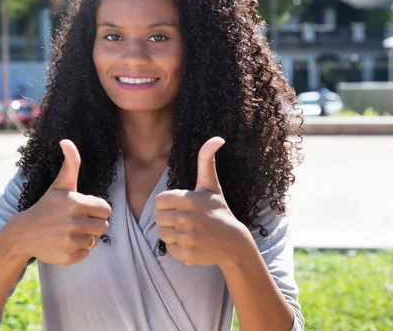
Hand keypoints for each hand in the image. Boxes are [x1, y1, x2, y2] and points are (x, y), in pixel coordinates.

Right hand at [14, 140, 111, 266]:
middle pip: (103, 226)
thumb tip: (66, 140)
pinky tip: (65, 243)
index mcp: (76, 203)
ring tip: (69, 232)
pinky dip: (78, 251)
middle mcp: (74, 223)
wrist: (24, 233)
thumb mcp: (60, 185)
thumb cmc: (47, 206)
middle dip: (94, 224)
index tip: (84, 210)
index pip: (106, 210)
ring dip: (85, 238)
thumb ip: (70, 163)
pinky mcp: (68, 257)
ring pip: (95, 241)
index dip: (97, 210)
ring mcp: (70, 241)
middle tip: (77, 222)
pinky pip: (86, 254)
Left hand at [154, 137, 248, 266]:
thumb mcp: (211, 186)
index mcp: (189, 200)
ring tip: (187, 230)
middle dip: (169, 218)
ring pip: (161, 234)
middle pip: (158, 218)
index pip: (158, 201)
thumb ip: (207, 161)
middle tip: (185, 219)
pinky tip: (190, 242)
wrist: (234, 243)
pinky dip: (176, 247)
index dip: (167, 203)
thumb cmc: (219, 210)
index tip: (180, 206)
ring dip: (171, 233)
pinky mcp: (186, 254)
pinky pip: (168, 249)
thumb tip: (217, 138)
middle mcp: (186, 219)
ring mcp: (186, 237)